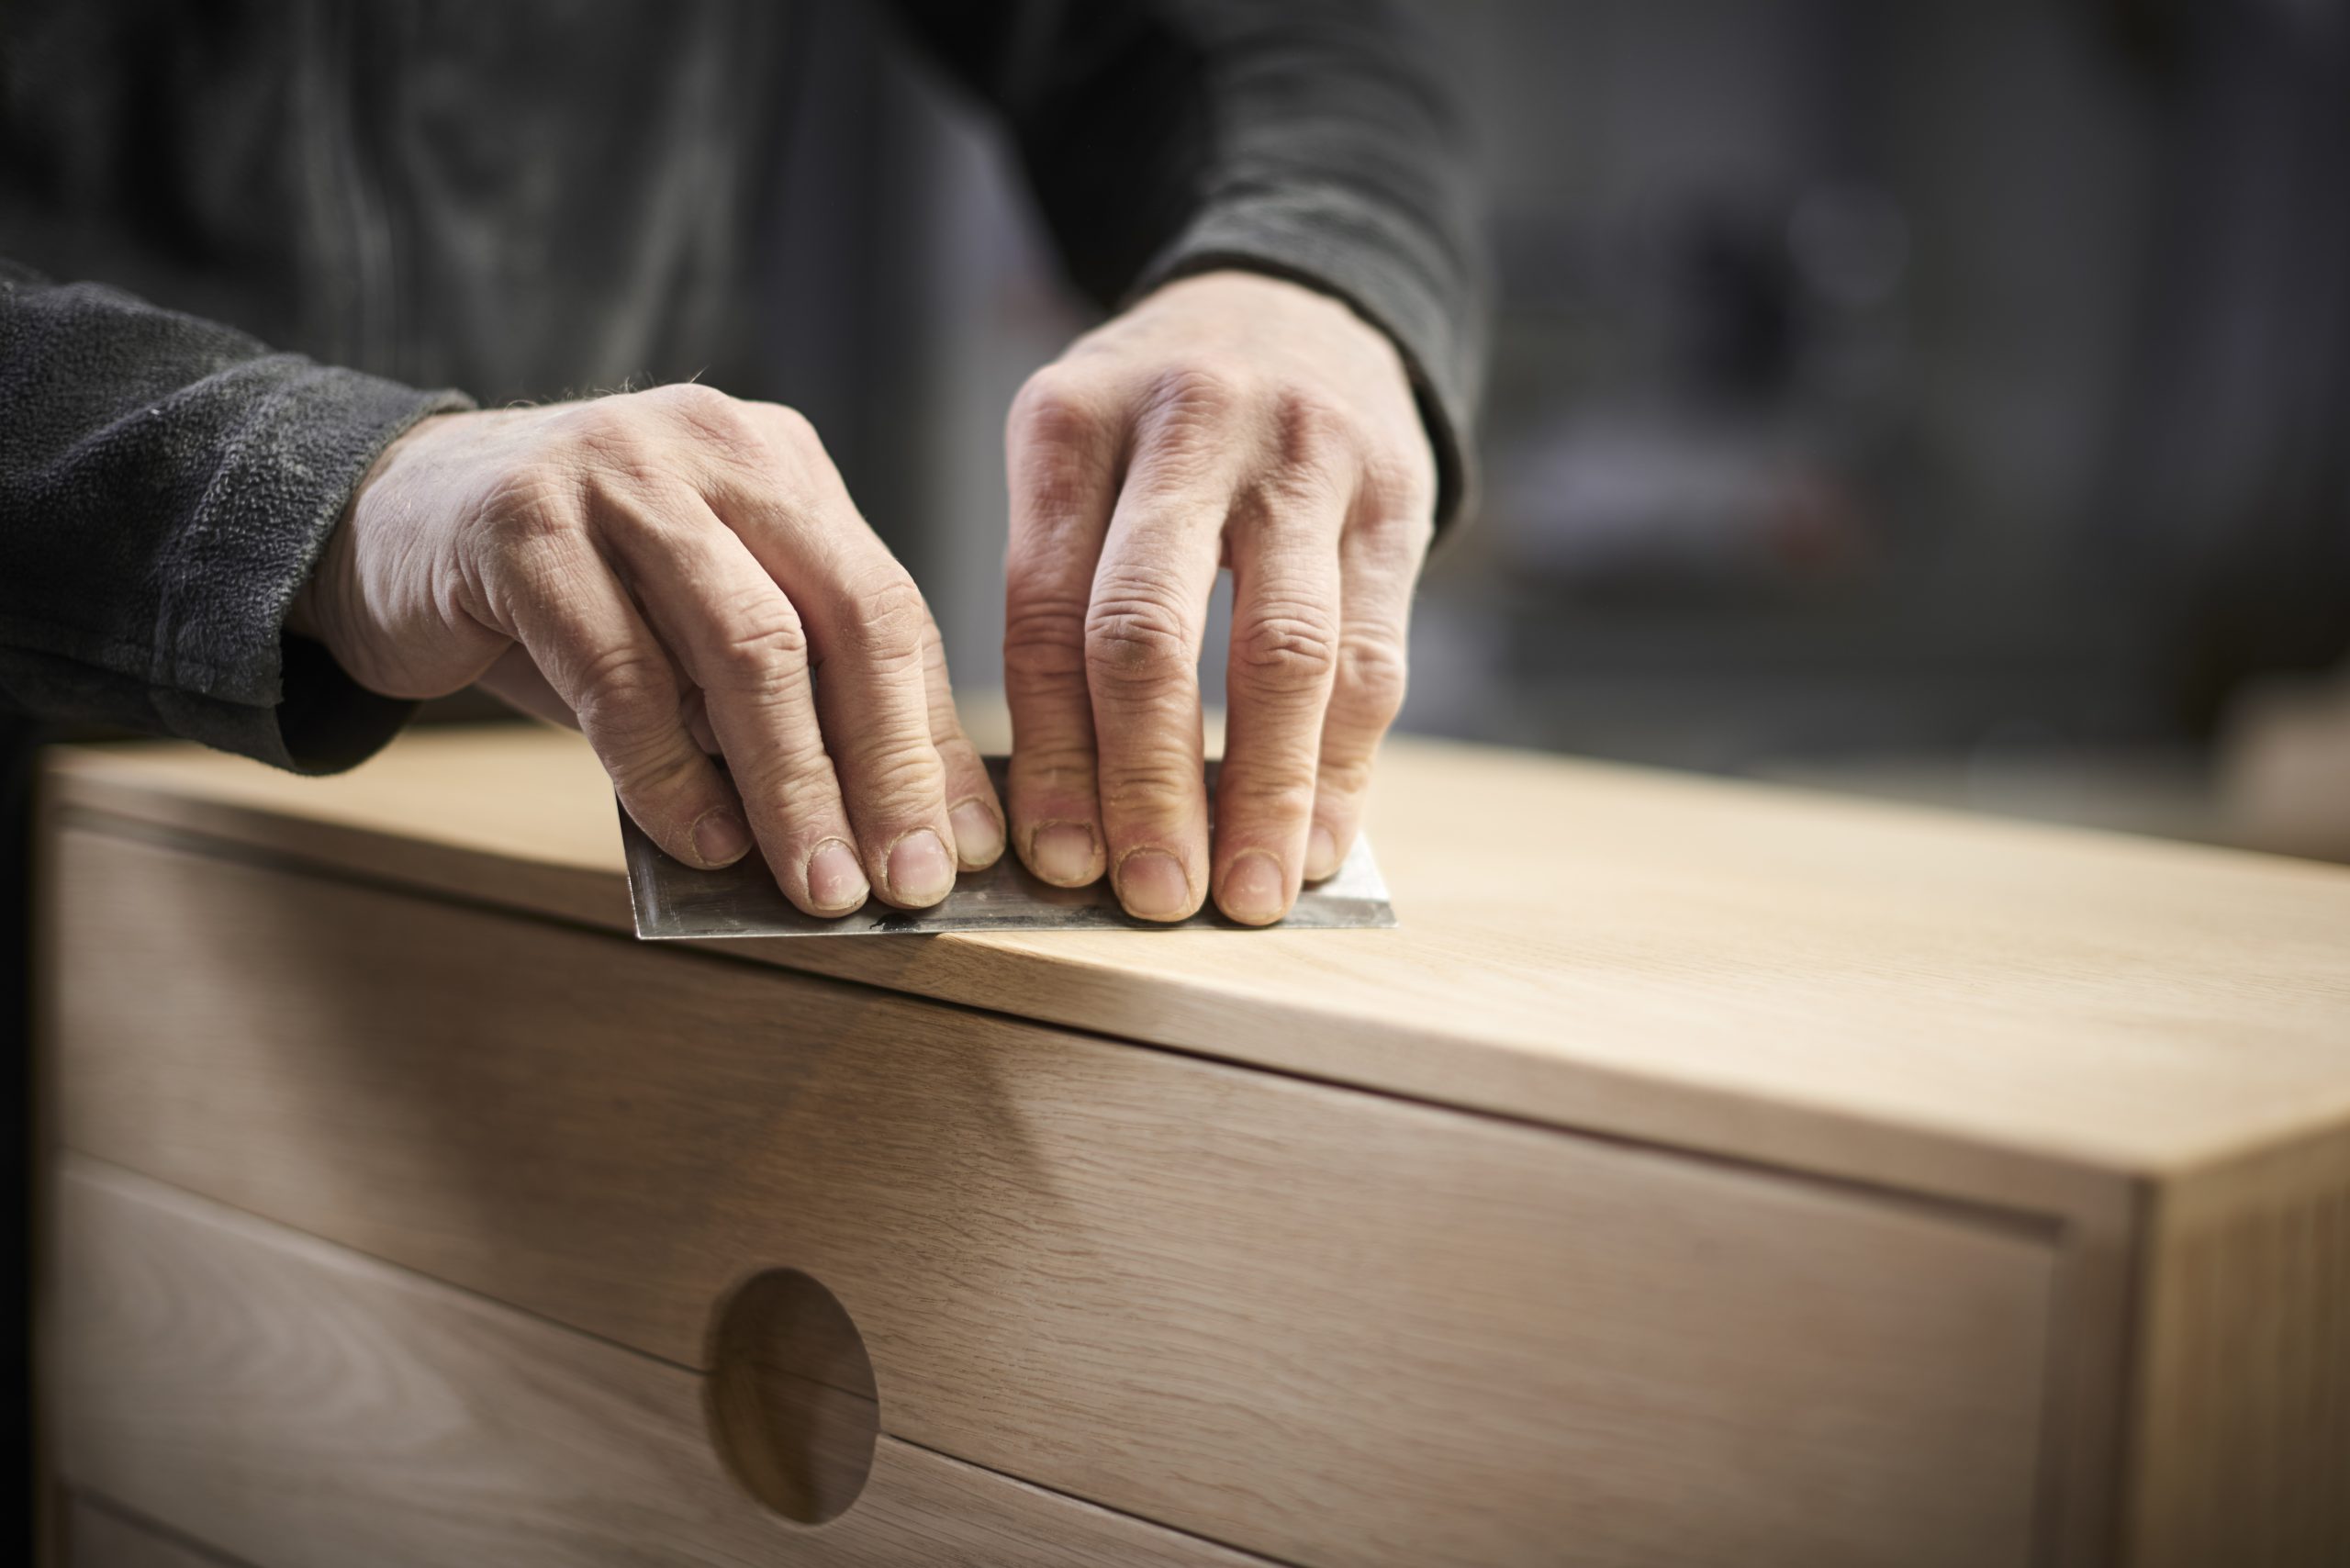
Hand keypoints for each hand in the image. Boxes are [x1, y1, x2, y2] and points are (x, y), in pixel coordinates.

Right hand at [295, 385, 1002, 915]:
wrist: (380, 527)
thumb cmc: (566, 603)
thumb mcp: (695, 636)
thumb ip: (785, 704)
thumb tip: (890, 835)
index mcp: (783, 466)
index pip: (892, 611)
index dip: (932, 742)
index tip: (961, 852)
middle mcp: (718, 446)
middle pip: (847, 619)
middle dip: (885, 769)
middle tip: (903, 884)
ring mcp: (621, 468)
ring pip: (750, 647)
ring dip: (793, 785)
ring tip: (816, 884)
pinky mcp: (523, 522)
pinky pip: (623, 672)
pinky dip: (669, 773)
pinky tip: (702, 841)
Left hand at [1002, 271, 1435, 923]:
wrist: (1300, 298)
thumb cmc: (1162, 422)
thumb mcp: (1078, 454)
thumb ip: (1063, 593)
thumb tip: (1070, 803)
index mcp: (1073, 424)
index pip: (1046, 613)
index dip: (1053, 751)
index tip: (1058, 859)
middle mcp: (1186, 428)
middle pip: (1149, 634)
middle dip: (1147, 782)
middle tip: (1151, 893)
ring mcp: (1301, 456)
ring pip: (1281, 654)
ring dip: (1266, 793)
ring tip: (1249, 893)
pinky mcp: (1393, 495)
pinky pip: (1372, 653)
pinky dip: (1345, 763)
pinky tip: (1322, 840)